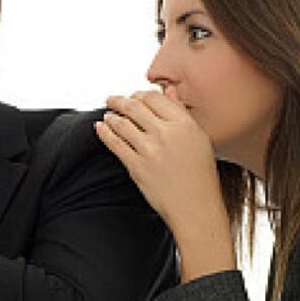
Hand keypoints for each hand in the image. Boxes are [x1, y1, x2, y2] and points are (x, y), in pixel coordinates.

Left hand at [94, 90, 234, 281]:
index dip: (140, 95)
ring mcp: (150, 149)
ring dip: (111, 116)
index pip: (154, 98)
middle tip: (111, 100)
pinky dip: (104, 132)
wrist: (196, 208)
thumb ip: (182, 114)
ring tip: (107, 115)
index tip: (133, 97)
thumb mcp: (199, 139)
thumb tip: (167, 91)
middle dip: (120, 101)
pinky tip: (100, 128)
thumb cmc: (200, 175)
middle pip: (135, 107)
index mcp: (185, 124)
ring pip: (122, 123)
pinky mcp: (136, 165)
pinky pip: (115, 143)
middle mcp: (167, 134)